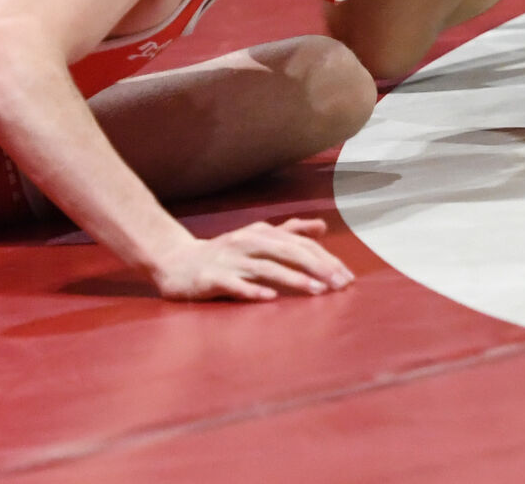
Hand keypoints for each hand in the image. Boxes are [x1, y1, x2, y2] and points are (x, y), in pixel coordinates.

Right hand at [151, 218, 353, 301]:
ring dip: (293, 279)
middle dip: (317, 268)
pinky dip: (252, 290)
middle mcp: (248, 242)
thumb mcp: (258, 237)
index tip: (347, 276)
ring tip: (317, 291)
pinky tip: (270, 298)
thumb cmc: (226, 252)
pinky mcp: (211, 278)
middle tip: (340, 284)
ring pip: (266, 268)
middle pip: (288, 252)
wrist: (177, 262)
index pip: (300, 244)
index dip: (325, 258)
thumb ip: (290, 231)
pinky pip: (234, 284)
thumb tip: (322, 227)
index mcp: (261, 232)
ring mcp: (229, 260)